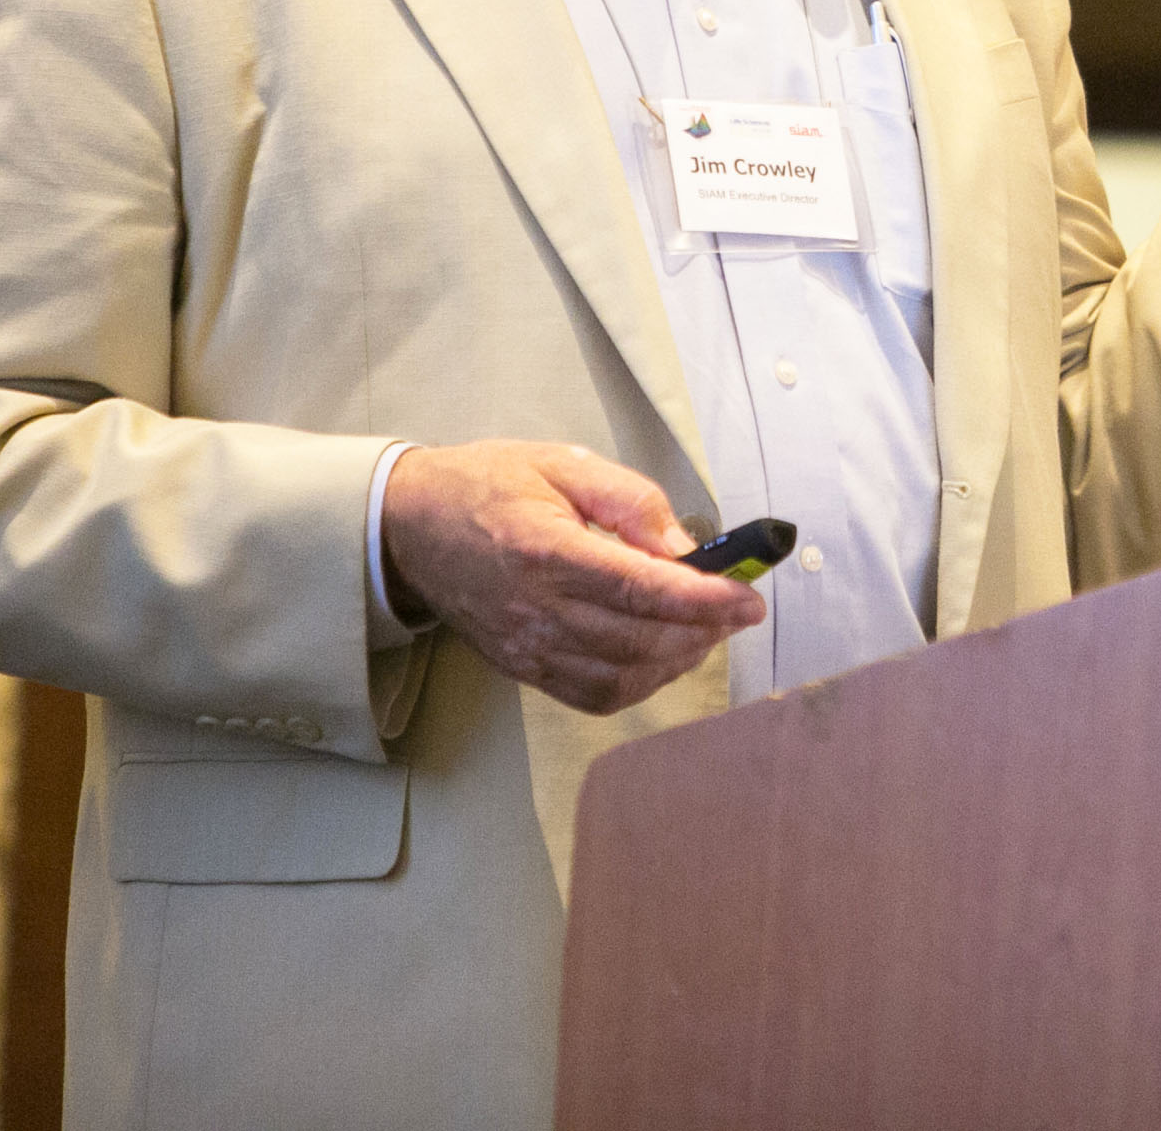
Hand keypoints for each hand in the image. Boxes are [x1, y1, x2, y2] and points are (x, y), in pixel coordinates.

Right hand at [379, 441, 764, 715]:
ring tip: (704, 629)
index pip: (639, 588)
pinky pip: (593, 696)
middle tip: (734, 609)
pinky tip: (661, 654)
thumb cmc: (489, 484)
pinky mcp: (521, 669)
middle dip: (702, 631)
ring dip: (676, 660)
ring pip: (621, 677)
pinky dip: (640, 684)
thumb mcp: (562, 463)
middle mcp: (534, 609)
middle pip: (638, 640)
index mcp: (545, 550)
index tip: (749, 600)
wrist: (411, 525)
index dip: (703, 601)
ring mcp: (525, 648)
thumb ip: (630, 501)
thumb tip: (685, 550)